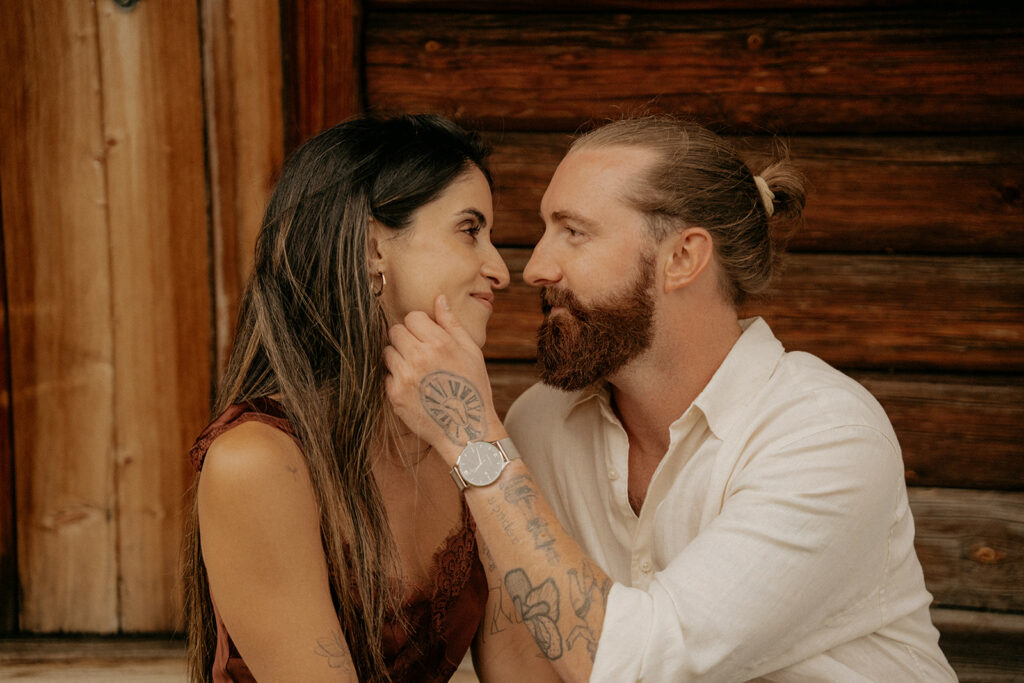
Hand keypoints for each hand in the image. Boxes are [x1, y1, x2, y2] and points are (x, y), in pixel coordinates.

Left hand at [383, 295, 505, 463]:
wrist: (466, 429)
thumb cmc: (473, 388)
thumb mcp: (471, 352)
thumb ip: (452, 324)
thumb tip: (439, 299)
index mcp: (439, 343)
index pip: (412, 317)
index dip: (419, 325)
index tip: (426, 335)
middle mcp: (418, 357)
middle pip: (396, 331)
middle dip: (406, 337)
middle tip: (420, 351)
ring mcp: (404, 377)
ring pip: (387, 351)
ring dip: (399, 356)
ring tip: (417, 369)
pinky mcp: (395, 395)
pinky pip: (387, 374)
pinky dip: (397, 377)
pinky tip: (414, 386)